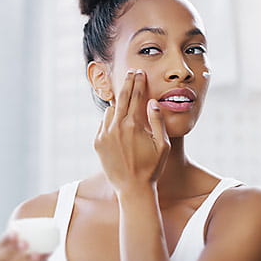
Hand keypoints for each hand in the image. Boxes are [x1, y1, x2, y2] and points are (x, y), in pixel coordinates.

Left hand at [93, 69, 170, 193]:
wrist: (132, 188)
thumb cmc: (152, 168)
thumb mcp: (163, 145)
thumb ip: (157, 121)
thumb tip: (152, 102)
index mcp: (134, 125)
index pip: (136, 96)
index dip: (138, 81)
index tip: (140, 72)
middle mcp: (116, 127)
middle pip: (122, 97)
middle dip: (127, 82)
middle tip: (131, 72)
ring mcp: (104, 134)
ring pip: (111, 110)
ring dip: (119, 104)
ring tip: (126, 100)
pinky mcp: (97, 142)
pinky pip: (104, 123)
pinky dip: (111, 119)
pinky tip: (118, 121)